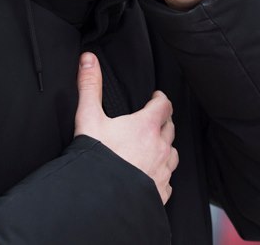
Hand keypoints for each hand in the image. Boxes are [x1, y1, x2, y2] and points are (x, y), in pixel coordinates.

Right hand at [74, 53, 178, 203]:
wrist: (97, 200)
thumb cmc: (95, 159)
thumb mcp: (88, 118)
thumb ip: (89, 87)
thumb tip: (88, 59)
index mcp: (147, 127)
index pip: (164, 105)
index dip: (160, 99)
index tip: (155, 98)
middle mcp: (160, 147)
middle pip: (170, 128)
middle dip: (163, 122)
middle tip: (153, 120)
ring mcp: (162, 171)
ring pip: (172, 154)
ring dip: (165, 148)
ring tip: (153, 147)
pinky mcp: (160, 192)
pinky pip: (167, 180)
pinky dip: (161, 174)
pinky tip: (151, 176)